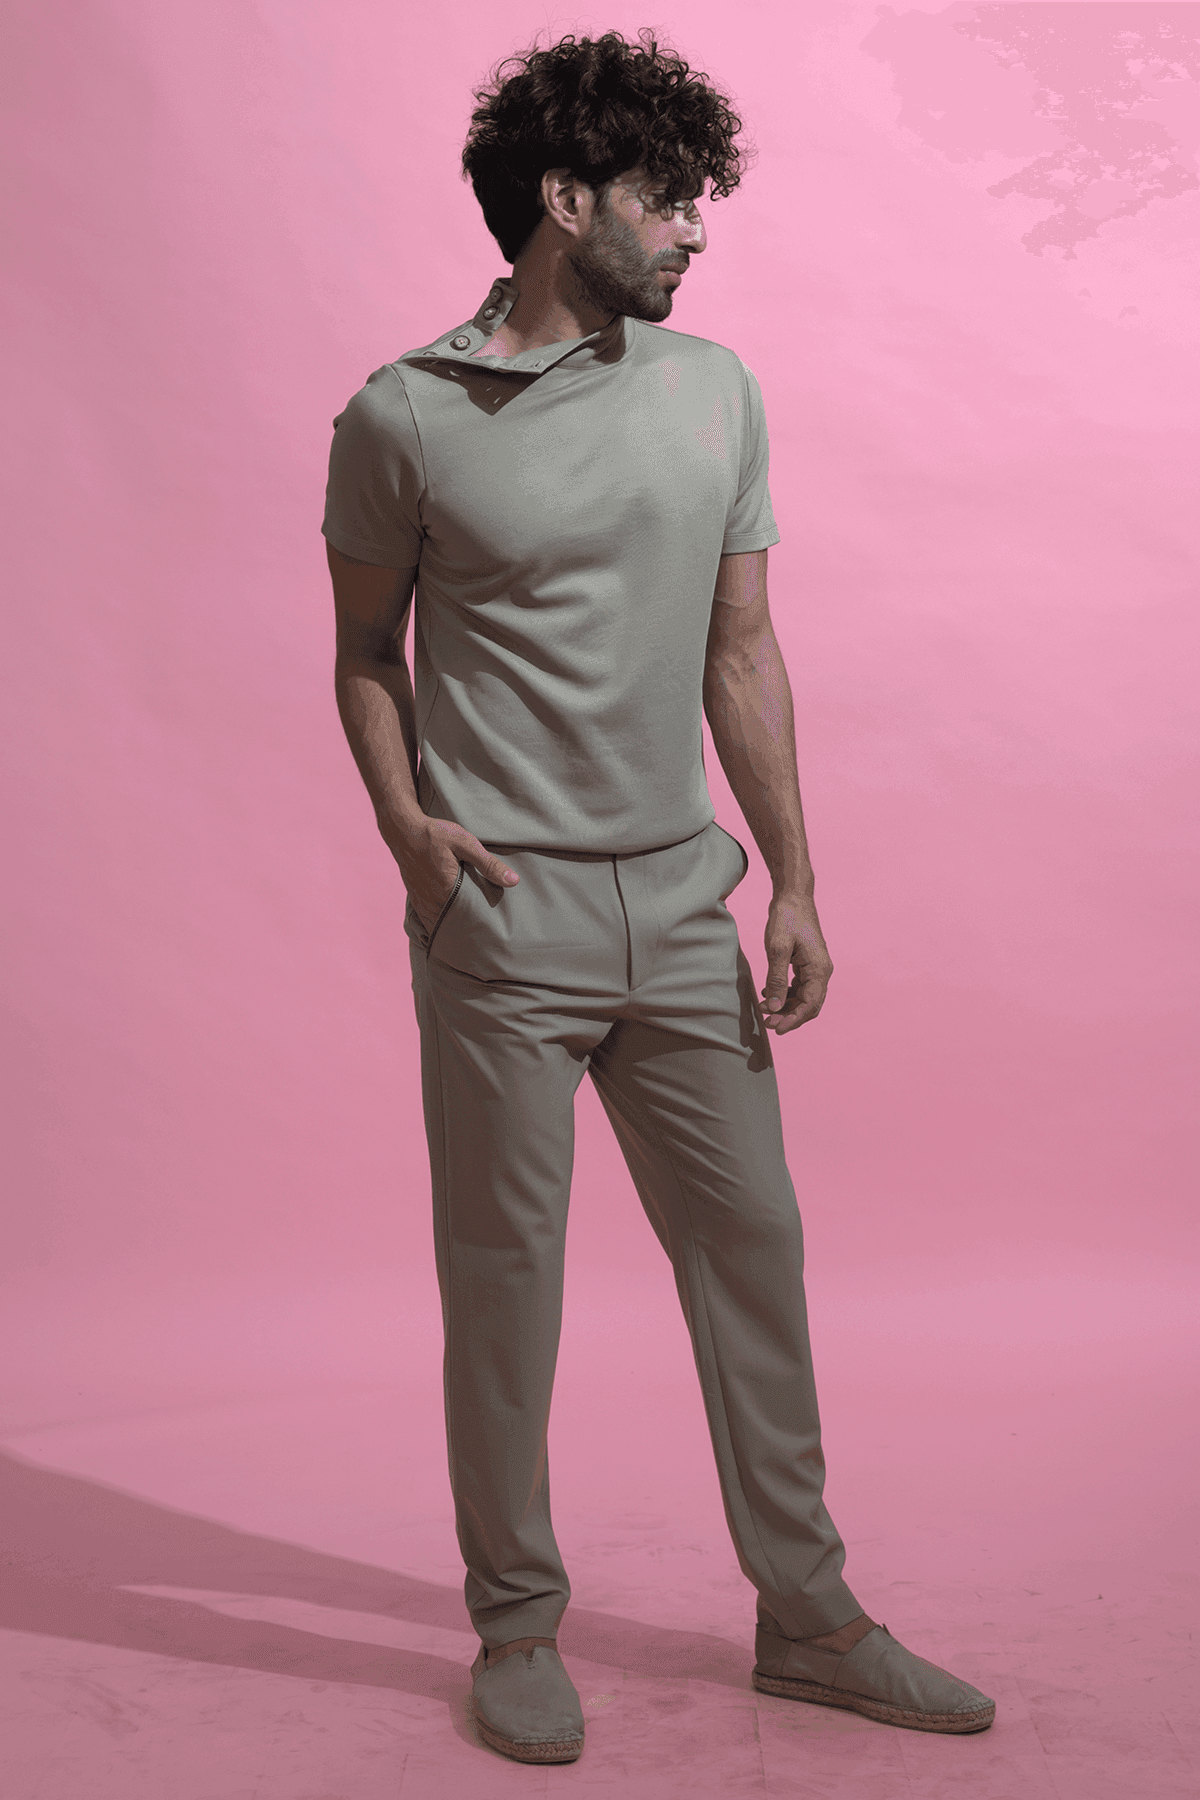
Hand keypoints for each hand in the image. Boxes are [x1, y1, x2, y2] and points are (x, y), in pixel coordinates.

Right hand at [396, 819, 517, 933]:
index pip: (467, 921)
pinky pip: (427, 920)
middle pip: (453, 927)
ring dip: (452, 930)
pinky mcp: (416, 898)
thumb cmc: (435, 834)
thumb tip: (513, 881)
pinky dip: (438, 924)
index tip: (492, 935)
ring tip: (469, 936)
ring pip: (439, 926)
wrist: (403, 830)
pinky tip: (449, 924)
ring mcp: (421, 902)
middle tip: (485, 939)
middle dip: (467, 934)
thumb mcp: (466, 843)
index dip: (479, 930)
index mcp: (447, 890)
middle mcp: (432, 901)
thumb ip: (488, 864)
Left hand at [761, 892, 832, 1033]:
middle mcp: (821, 971)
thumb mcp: (777, 949)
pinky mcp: (806, 964)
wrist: (793, 896)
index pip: (810, 1005)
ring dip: (785, 1007)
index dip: (794, 1020)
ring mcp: (815, 968)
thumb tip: (774, 1007)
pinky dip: (784, 994)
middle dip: (789, 1017)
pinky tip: (767, 994)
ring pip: (803, 998)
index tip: (776, 1029)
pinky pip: (798, 987)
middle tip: (767, 1023)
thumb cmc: (787, 918)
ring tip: (763, 1010)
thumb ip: (776, 979)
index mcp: (819, 969)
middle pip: (809, 1005)